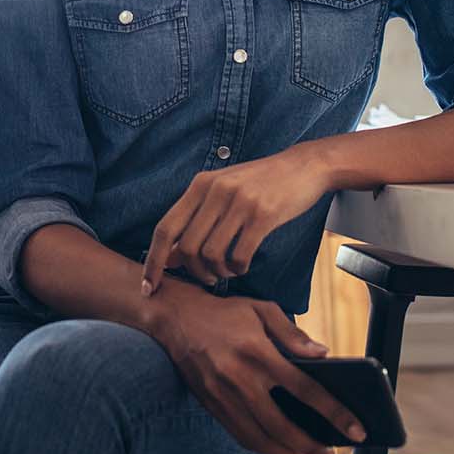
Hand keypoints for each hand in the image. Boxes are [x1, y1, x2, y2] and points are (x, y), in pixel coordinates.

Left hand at [142, 147, 328, 294]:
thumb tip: (169, 257)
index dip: (154, 261)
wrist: (303, 166)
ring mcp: (239, 202)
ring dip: (218, 272)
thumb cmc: (260, 183)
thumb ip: (195, 219)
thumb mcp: (222, 191)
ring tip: (228, 270)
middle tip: (208, 278)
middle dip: (194, 272)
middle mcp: (215, 191)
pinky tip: (243, 265)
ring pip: (211, 255)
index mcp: (200, 184)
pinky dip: (238, 269)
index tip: (150, 286)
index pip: (165, 228)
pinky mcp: (263, 215)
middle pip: (187, 248)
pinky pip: (239, 255)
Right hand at [144, 279, 365, 453]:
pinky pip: (240, 435)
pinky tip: (278, 447)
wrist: (175, 318)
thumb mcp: (262, 310)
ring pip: (260, 438)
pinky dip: (262, 447)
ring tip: (307, 453)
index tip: (355, 428)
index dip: (334, 413)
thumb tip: (323, 354)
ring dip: (287, 453)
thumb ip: (293, 334)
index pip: (306, 389)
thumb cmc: (224, 313)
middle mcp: (240, 378)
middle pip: (283, 426)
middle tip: (331, 452)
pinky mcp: (211, 405)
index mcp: (259, 352)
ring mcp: (223, 396)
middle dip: (311, 445)